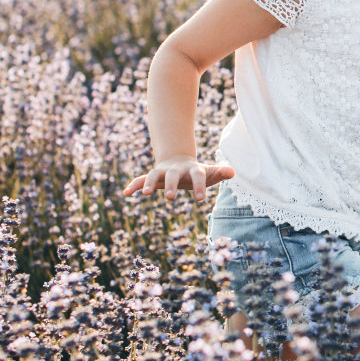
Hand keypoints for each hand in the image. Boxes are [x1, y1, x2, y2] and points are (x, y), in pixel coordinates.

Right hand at [121, 156, 235, 200]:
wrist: (179, 161)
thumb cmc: (198, 172)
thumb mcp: (210, 172)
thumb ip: (221, 172)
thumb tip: (233, 172)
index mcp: (192, 169)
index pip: (197, 176)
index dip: (199, 186)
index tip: (200, 199)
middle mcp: (176, 170)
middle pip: (173, 175)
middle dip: (172, 185)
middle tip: (171, 198)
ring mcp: (163, 172)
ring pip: (153, 175)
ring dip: (148, 183)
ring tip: (144, 193)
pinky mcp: (153, 177)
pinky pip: (141, 179)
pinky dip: (134, 185)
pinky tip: (126, 192)